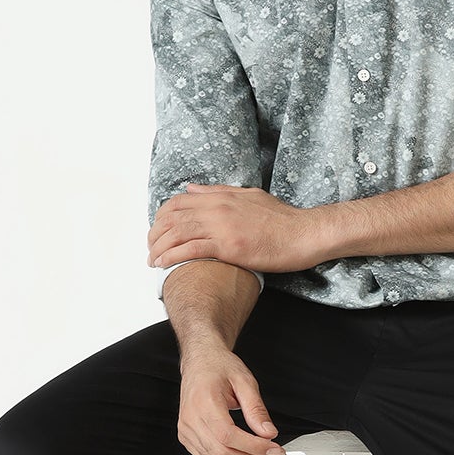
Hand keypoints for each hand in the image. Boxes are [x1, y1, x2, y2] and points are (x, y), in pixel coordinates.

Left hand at [147, 184, 323, 274]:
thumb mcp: (249, 196)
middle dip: (155, 235)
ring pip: (177, 234)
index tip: (157, 231)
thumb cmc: (282, 219)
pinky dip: (172, 257)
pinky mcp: (229, 247)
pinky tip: (164, 265)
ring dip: (159, 248)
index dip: (161, 217)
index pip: (177, 202)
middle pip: (171, 218)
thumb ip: (218, 192)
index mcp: (221, 197)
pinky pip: (190, 250)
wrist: (303, 234)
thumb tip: (192, 189)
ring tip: (152, 261)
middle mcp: (217, 209)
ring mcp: (222, 227)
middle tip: (150, 249)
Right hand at [176, 344, 288, 454]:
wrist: (200, 362)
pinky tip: (242, 453)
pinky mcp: (186, 437)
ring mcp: (186, 430)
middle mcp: (191, 419)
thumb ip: (256, 409)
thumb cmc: (218, 367)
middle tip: (273, 453)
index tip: (274, 448)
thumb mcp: (244, 381)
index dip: (254, 447)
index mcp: (204, 402)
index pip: (228, 436)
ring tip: (260, 454)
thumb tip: (268, 433)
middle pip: (222, 454)